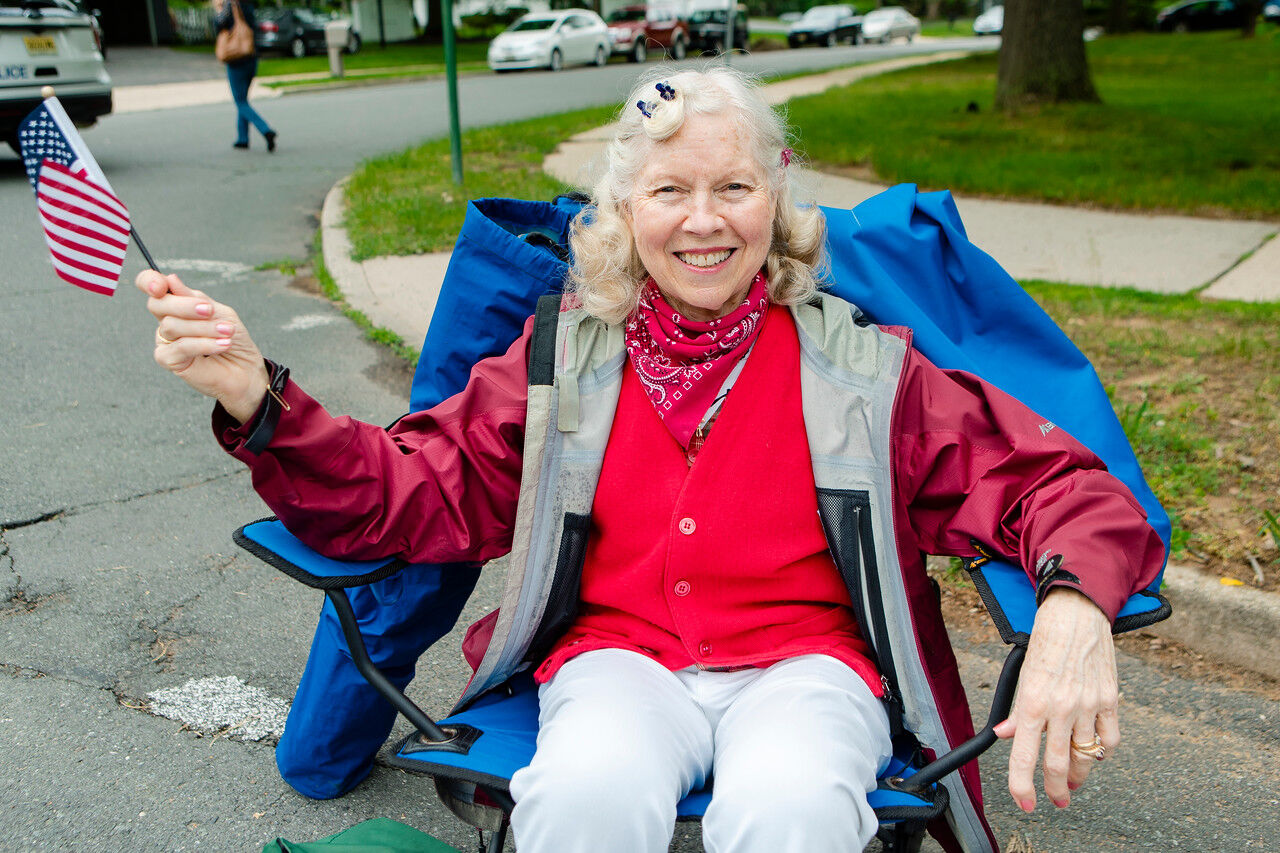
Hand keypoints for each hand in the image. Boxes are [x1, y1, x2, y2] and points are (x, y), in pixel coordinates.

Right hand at [137, 270, 268, 423]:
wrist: (245, 368)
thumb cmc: (232, 338)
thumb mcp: (220, 312)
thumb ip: (195, 298)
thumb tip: (170, 280)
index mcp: (176, 304)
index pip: (150, 286)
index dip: (149, 281)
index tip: (162, 286)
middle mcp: (167, 320)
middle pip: (158, 304)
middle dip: (185, 305)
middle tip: (210, 310)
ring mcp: (166, 341)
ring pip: (171, 325)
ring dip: (204, 327)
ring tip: (228, 332)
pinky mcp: (168, 360)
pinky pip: (180, 347)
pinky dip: (204, 344)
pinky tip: (223, 345)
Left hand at [993, 587, 1116, 812]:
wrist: (1076, 614)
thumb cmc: (1046, 642)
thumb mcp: (1022, 675)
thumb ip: (1016, 711)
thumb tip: (1006, 737)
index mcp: (1032, 703)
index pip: (1024, 757)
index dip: (1022, 787)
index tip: (1025, 803)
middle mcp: (1060, 708)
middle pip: (1057, 765)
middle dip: (1055, 791)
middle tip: (1056, 800)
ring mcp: (1088, 706)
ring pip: (1086, 758)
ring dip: (1079, 776)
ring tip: (1073, 780)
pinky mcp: (1110, 700)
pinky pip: (1110, 740)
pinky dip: (1102, 752)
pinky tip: (1094, 751)